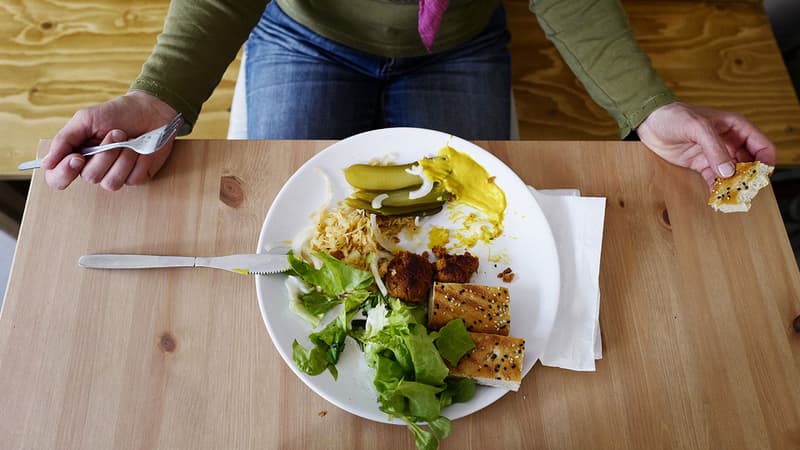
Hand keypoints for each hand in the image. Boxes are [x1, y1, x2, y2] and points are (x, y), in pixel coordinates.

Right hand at [43, 91, 179, 190]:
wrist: (150, 111)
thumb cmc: (117, 113)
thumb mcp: (86, 119)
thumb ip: (65, 139)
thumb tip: (45, 164)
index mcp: (76, 155)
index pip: (58, 178)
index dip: (64, 173)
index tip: (77, 158)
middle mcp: (93, 168)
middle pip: (90, 177)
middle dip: (105, 153)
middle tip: (116, 133)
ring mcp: (115, 174)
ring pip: (111, 182)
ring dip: (123, 157)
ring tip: (129, 139)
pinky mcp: (135, 177)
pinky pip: (133, 179)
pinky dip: (139, 161)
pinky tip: (141, 149)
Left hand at [636, 102, 775, 187]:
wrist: (650, 123)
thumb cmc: (675, 116)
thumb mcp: (698, 127)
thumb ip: (715, 148)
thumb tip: (729, 171)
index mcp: (735, 127)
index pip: (761, 145)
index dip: (766, 161)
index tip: (762, 177)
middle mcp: (729, 141)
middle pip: (749, 163)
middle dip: (750, 177)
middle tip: (746, 191)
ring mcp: (715, 154)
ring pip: (732, 173)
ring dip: (734, 185)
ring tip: (732, 197)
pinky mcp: (701, 165)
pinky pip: (714, 179)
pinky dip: (717, 189)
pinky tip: (717, 198)